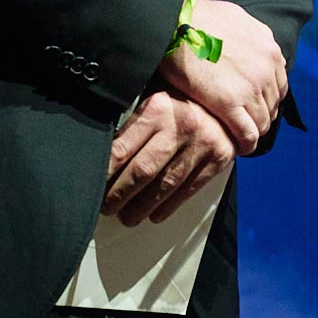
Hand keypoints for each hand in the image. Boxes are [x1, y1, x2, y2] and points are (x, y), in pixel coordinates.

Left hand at [104, 90, 235, 226]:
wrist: (226, 100)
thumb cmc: (182, 101)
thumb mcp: (154, 102)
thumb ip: (132, 125)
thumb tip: (100, 155)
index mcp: (158, 109)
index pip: (122, 148)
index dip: (104, 173)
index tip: (91, 187)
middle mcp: (180, 126)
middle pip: (143, 171)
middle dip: (120, 195)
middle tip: (107, 208)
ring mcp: (202, 143)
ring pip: (165, 185)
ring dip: (142, 207)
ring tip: (128, 217)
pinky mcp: (218, 158)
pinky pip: (189, 189)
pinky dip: (169, 206)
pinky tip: (155, 214)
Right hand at [155, 0, 285, 155]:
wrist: (176, 21)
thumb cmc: (198, 17)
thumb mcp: (237, 19)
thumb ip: (250, 36)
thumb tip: (250, 43)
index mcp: (269, 48)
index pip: (279, 85)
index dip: (266, 99)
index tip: (253, 107)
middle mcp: (267, 68)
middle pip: (272, 105)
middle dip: (260, 117)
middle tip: (245, 126)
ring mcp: (251, 86)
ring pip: (262, 122)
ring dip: (252, 132)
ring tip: (239, 139)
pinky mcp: (230, 103)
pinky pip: (247, 133)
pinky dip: (245, 144)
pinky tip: (237, 148)